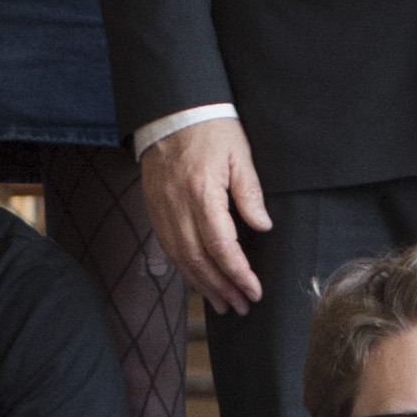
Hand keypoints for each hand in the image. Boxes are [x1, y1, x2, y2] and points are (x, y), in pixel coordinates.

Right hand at [140, 123, 273, 313]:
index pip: (222, 246)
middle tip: (240, 307)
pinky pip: (168, 247)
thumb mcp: (240, 155)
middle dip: (221, 288)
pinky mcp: (154, 208)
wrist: (171, 109)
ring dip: (202, 285)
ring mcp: (162, 208)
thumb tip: (262, 227)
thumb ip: (250, 193)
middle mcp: (178, 206)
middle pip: (199, 260)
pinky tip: (198, 280)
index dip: (238, 273)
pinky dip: (185, 268)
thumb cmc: (210, 127)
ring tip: (222, 303)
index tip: (253, 290)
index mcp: (202, 193)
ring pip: (181, 258)